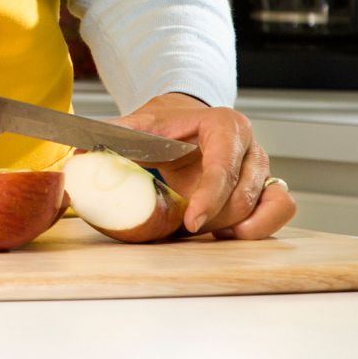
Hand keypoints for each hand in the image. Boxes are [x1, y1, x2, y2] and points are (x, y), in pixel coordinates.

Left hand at [111, 93, 297, 238]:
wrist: (182, 122)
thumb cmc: (162, 127)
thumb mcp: (137, 126)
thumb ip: (110, 135)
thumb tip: (76, 150)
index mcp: (224, 125)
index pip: (224, 166)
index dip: (209, 197)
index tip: (191, 222)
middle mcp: (249, 145)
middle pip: (243, 193)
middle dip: (215, 217)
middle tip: (186, 228)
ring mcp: (261, 167)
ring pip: (264, 204)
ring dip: (237, 226)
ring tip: (206, 232)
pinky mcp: (267, 186)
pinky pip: (281, 209)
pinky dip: (262, 226)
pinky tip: (230, 235)